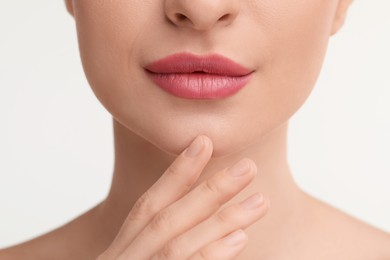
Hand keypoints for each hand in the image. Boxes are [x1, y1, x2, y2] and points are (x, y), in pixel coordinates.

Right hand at [97, 135, 269, 259]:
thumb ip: (154, 247)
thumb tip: (208, 226)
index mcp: (120, 255)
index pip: (148, 206)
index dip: (175, 174)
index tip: (202, 143)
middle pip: (167, 220)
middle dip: (209, 190)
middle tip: (247, 166)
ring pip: (180, 247)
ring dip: (222, 219)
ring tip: (259, 199)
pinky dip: (212, 255)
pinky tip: (239, 239)